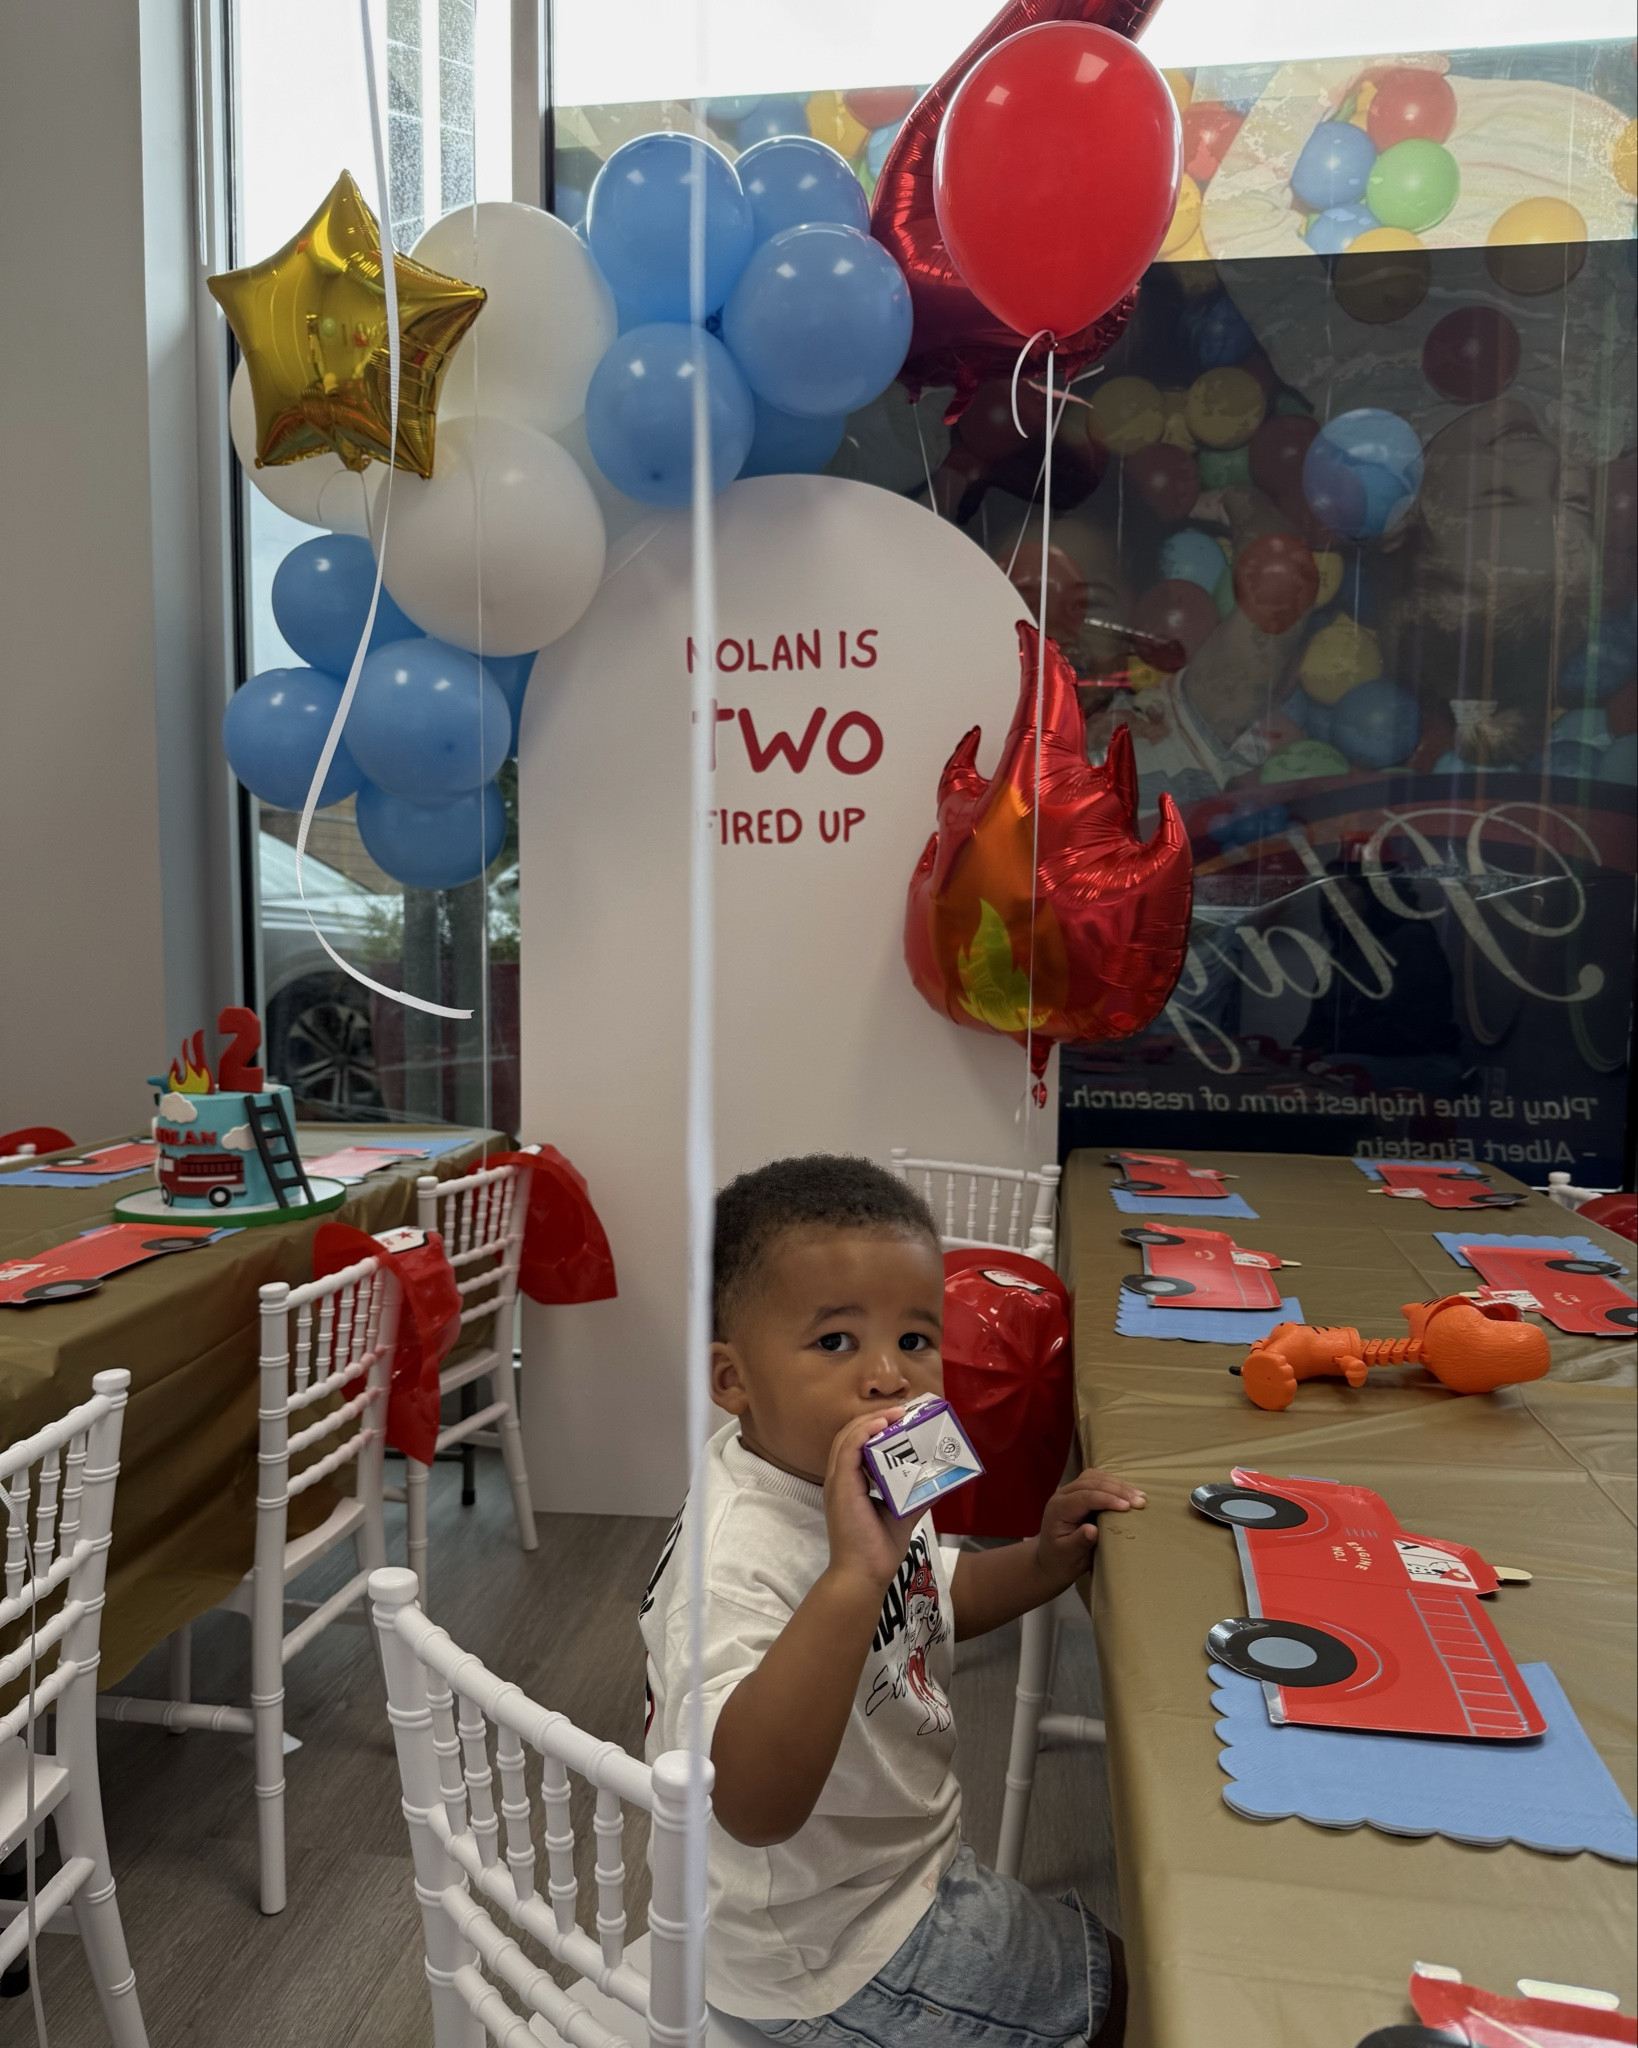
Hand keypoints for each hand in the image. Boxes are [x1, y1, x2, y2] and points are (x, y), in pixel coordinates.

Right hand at [821, 1412, 920, 1597]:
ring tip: (896, 1414)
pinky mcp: (841, 1486)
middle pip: (851, 1433)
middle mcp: (841, 1478)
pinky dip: (863, 1432)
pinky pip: (847, 1449)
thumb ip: (917, 1495)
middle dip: (875, 1417)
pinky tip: (881, 1424)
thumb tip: (941, 1481)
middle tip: (902, 1411)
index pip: (857, 1443)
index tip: (900, 1418)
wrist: (864, 1575)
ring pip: (847, 1436)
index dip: (875, 1426)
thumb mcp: (904, 1513)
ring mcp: (838, 1481)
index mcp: (851, 1482)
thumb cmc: (879, 1548)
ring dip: (871, 1420)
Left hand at [1035, 1467, 1145, 1590]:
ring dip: (1118, 1484)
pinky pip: (1096, 1479)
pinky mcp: (1079, 1492)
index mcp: (1058, 1509)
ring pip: (1095, 1477)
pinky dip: (1114, 1483)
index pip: (1084, 1497)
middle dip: (1118, 1490)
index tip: (1127, 1507)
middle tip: (1140, 1501)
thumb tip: (1093, 1530)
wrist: (1051, 1559)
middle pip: (1091, 1482)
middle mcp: (1062, 1495)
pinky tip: (1128, 1491)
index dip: (1107, 1499)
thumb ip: (1079, 1542)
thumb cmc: (1060, 1560)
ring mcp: (1070, 1491)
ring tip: (1139, 1496)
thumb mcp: (1068, 1556)